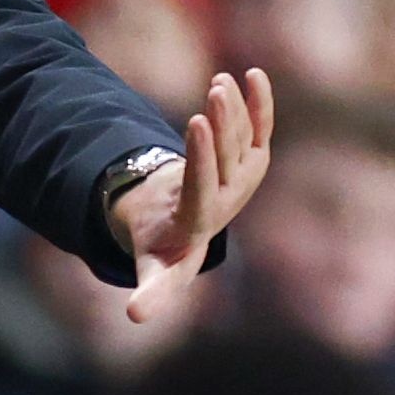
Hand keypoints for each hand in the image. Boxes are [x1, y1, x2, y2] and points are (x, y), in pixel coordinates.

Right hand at [114, 69, 274, 324]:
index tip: (196, 121)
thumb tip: (135, 319)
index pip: (207, 184)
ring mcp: (246, 177)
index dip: (204, 155)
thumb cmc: (163, 249)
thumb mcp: (155, 270)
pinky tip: (253, 75)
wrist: (186, 232)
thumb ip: (153, 292)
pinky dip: (259, 102)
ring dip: (234, 107)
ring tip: (222, 81)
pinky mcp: (252, 159)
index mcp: (203, 220)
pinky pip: (260, 127)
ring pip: (243, 137)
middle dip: (224, 122)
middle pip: (230, 155)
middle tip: (217, 90)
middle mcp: (232, 197)